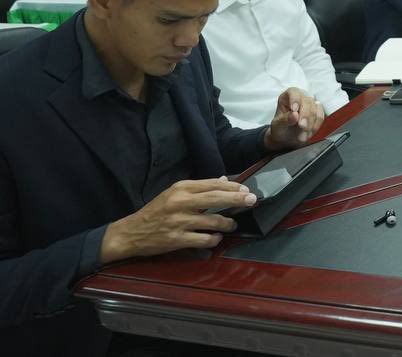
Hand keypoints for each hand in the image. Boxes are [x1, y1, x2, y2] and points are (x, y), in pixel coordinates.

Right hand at [99, 178, 255, 264]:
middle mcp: (180, 202)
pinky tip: (216, 238)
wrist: (131, 233)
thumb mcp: (174, 194)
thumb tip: (224, 180)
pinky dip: (214, 239)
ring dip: (228, 223)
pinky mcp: (177, 240)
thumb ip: (199, 188)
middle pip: (216, 198)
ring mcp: (179, 222)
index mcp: (181, 188)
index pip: (213, 184)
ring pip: (214, 221)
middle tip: (252, 200)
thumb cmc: (156, 211)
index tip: (246, 189)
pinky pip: (205, 239)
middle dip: (237, 199)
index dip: (232, 187)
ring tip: (232, 224)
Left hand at [265, 87, 324, 149]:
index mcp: (287, 97)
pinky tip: (308, 133)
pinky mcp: (318, 112)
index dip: (295, 100)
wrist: (287, 139)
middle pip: (307, 101)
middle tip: (302, 126)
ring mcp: (310, 104)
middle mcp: (300, 98)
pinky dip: (315, 126)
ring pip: (315, 109)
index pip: (293, 92)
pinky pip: (320, 117)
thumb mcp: (277, 126)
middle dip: (305, 115)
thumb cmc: (280, 129)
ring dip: (310, 123)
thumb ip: (285, 120)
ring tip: (302, 136)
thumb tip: (294, 115)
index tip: (294, 110)